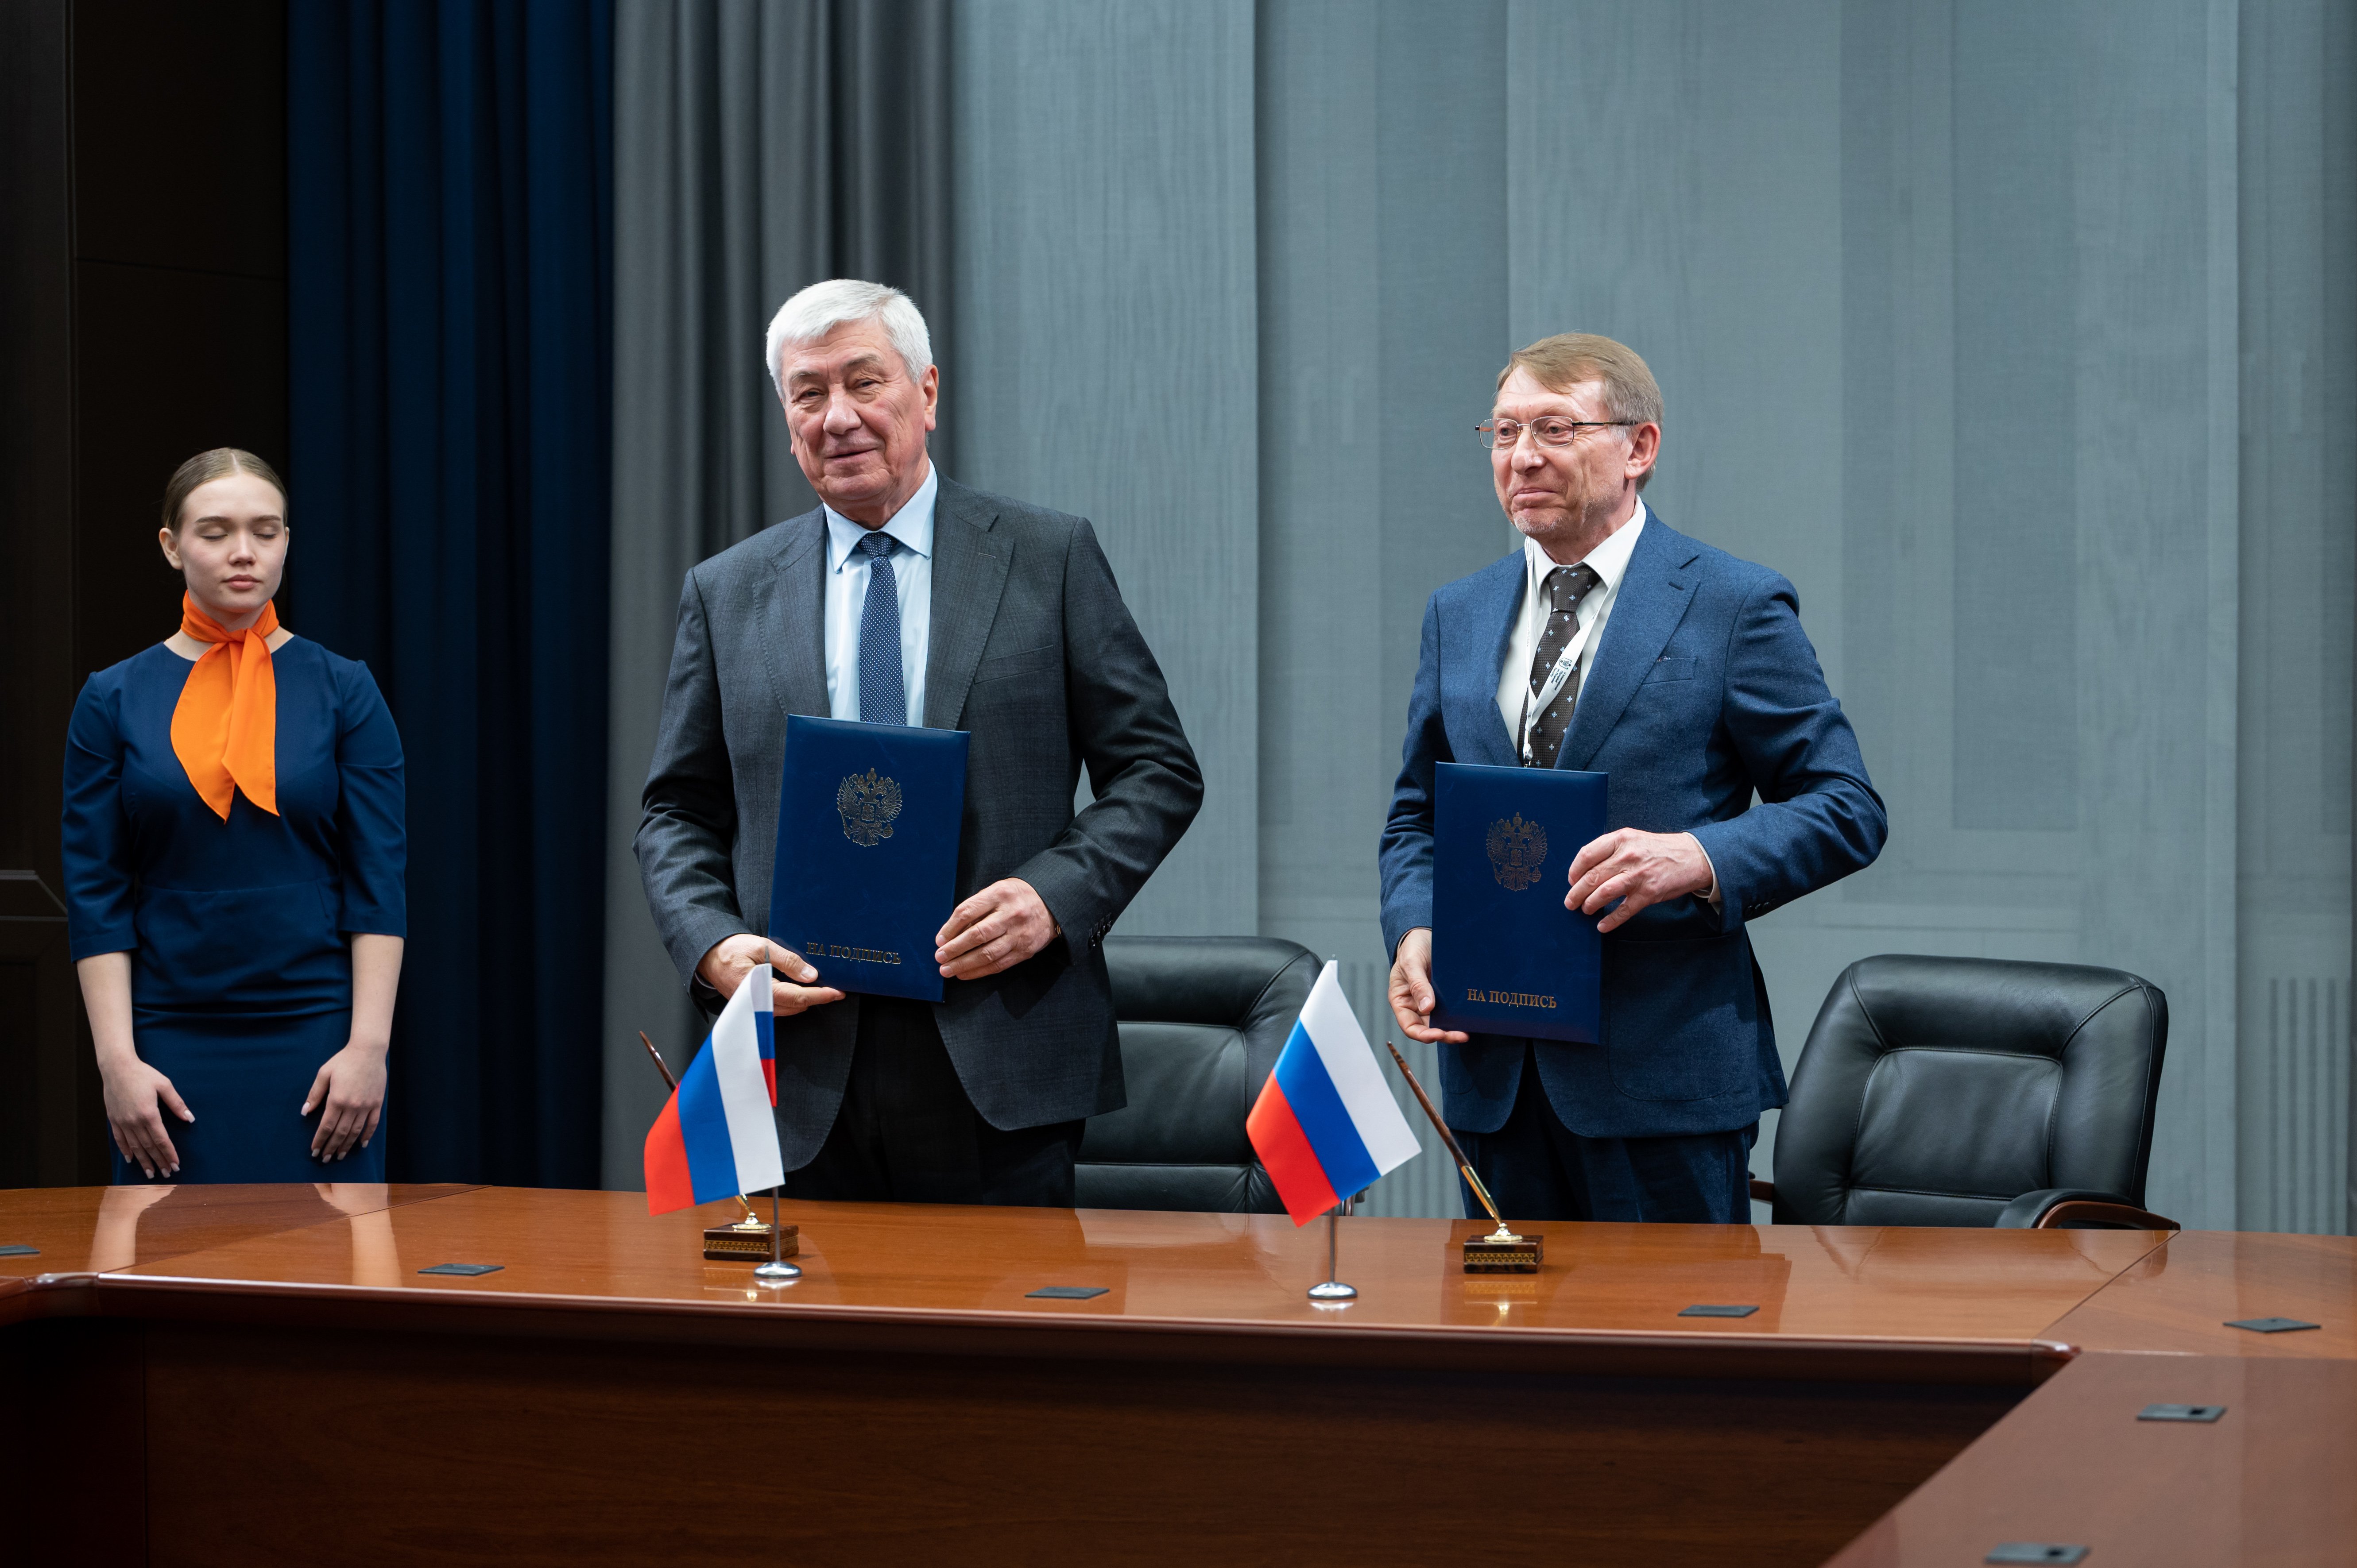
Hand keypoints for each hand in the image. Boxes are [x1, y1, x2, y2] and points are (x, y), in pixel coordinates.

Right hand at [100, 1054, 193, 1178]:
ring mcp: (122, 1121)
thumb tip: (190, 1119)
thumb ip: (177, 1103)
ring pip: (134, 1146)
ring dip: (143, 1161)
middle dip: (159, 1161)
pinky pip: (119, 1139)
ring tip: (150, 1173)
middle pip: (148, 1146)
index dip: (169, 1153)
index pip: (161, 1139)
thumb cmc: (143, 1074)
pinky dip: (126, 1150)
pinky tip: (131, 1160)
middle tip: (167, 1174)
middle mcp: (134, 1121)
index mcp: (149, 1113)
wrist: (116, 1068)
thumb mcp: (164, 1085)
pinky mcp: (113, 1119)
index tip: (176, 1164)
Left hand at [303, 1042, 387, 1161]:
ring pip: (356, 1131)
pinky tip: (362, 1144)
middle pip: (340, 1133)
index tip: (314, 1151)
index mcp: (337, 1099)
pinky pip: (373, 1123)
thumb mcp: (324, 1074)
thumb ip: (315, 1094)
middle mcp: (352, 1106)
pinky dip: (367, 1135)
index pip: (326, 1126)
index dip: (319, 1141)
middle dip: (331, 1147)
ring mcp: (366, 1106)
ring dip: (346, 1145)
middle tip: (325, 1159)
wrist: (368, 1051)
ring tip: (340, 1156)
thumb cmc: (344, 1061)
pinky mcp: (377, 1103)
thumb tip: (305, 1112)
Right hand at [697, 933, 845, 1015]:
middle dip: (815, 998)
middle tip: (833, 987)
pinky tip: (799, 989)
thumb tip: (811, 975)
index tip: (837, 992)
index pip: (797, 997)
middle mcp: (756, 1004)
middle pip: (795, 1006)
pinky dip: (791, 1001)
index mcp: (759, 988)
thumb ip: (787, 961)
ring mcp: (753, 1008)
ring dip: (804, 1000)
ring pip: (787, 1010)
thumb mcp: (762, 947)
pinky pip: (777, 1008)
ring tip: (821, 988)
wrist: (709, 956)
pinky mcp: (752, 1007)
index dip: (820, 995)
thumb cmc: (733, 949)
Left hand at [935, 879, 1058, 979]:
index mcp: (1000, 894)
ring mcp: (1019, 934)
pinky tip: (965, 974)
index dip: (950, 928)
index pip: (968, 912)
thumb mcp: (998, 891)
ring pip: (987, 954)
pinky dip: (979, 971)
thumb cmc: (1017, 897)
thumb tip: (951, 933)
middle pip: (977, 935)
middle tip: (939, 957)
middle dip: (954, 949)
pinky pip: (999, 965)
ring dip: (964, 964)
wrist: (1052, 904)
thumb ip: (977, 908)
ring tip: (947, 970)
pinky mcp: (1025, 951)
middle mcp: (1011, 914)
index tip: (939, 939)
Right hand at [1387, 928, 1468, 1044]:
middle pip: (1428, 1029)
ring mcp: (1430, 1002)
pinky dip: (1458, 1018)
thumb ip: (1418, 985)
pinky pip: (1450, 1012)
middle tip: (1460, 1035)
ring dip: (1453, 1029)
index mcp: (1401, 1001)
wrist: (1425, 934)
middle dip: (1444, 1035)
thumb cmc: (1412, 947)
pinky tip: (1468, 1019)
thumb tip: (1426, 1008)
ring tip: (1467, 1031)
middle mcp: (1415, 1005)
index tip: (1438, 1034)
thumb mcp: (1412, 963)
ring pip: (1441, 1024)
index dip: (1423, 1035)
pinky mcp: (1444, 997)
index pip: (1410, 1027)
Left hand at [1565, 829, 1714, 933]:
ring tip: (1585, 910)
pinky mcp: (1649, 893)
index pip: (1587, 854)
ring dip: (1589, 905)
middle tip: (1570, 902)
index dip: (1574, 871)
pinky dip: (1610, 921)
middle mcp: (1628, 855)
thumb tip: (1584, 869)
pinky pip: (1624, 910)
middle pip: (1592, 877)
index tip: (1571, 881)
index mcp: (1621, 839)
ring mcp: (1638, 875)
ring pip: (1603, 893)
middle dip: (1576, 893)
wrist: (1692, 856)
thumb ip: (1610, 850)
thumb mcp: (1633, 839)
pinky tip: (1602, 926)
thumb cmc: (1657, 849)